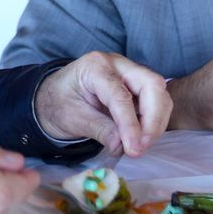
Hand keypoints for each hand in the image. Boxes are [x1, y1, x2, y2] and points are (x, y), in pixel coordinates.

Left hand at [34, 51, 170, 155]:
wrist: (53, 98)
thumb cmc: (59, 104)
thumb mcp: (74, 119)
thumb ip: (100, 130)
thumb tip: (122, 146)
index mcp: (95, 66)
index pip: (120, 95)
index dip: (130, 124)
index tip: (134, 149)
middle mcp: (118, 64)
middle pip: (152, 85)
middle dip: (152, 120)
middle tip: (141, 147)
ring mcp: (130, 73)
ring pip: (159, 94)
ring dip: (156, 122)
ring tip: (140, 146)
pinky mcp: (137, 87)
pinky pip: (155, 102)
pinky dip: (153, 122)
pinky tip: (140, 138)